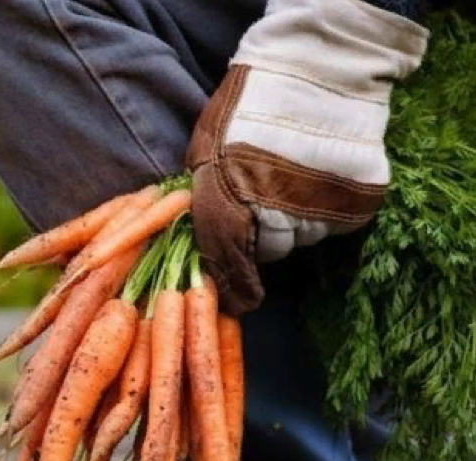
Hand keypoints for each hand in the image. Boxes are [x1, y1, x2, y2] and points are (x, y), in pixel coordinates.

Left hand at [185, 0, 427, 315]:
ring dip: (294, 221)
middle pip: (268, 249)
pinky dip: (325, 210)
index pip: (227, 260)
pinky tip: (317, 180)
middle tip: (262, 203)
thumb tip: (199, 229)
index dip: (232, 282)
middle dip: (261, 235)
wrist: (320, 69)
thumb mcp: (207, 145)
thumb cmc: (250, 103)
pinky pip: (334, 223)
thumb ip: (204, 190)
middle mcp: (274, 214)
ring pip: (303, 236)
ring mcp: (319, 211)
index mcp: (229, 200)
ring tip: (292, 181)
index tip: (238, 297)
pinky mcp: (355, 205)